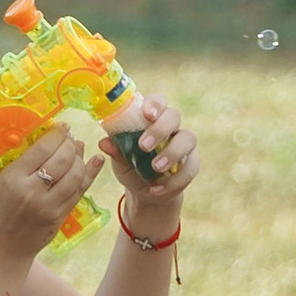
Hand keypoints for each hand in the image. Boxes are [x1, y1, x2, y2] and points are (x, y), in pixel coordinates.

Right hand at [0, 128, 104, 265]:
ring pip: (75, 175)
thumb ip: (13, 158)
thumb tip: (34, 134)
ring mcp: (49, 206)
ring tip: (78, 148)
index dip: (56, 134)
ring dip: (80, 158)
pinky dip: (90, 174)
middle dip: (70, 144)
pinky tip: (94, 161)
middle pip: (62, 160)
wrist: (3, 248)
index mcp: (13, 179)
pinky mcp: (60, 217)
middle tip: (70, 137)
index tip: (61, 127)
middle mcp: (32, 192)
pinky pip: (79, 191)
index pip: (42, 149)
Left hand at [110, 91, 197, 239]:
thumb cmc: (131, 167)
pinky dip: (173, 180)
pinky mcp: (192, 163)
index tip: (147, 115)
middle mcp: (171, 127)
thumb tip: (104, 143)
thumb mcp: (120, 161)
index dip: (155, 104)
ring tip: (155, 168)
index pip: (158, 102)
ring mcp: (184, 144)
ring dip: (172, 153)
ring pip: (188, 139)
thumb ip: (116, 151)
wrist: (145, 193)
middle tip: (144, 146)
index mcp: (152, 119)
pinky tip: (156, 189)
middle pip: (174, 116)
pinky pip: (189, 168)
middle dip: (160, 129)